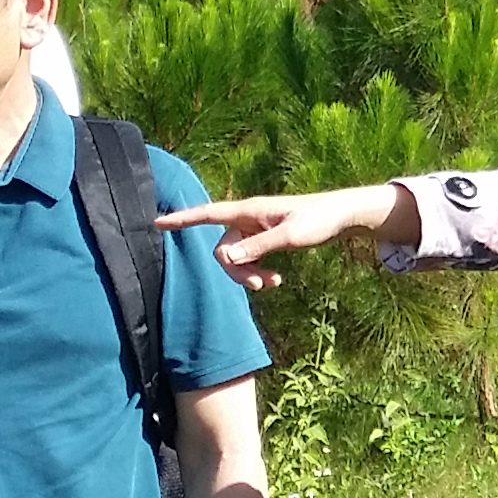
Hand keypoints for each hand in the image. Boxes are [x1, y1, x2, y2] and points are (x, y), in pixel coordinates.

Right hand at [155, 183, 419, 290]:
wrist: (341, 216)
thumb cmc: (319, 220)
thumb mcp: (291, 236)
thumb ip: (259, 246)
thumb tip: (227, 257)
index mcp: (249, 210)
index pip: (208, 213)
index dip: (182, 219)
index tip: (156, 222)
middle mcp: (247, 219)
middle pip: (223, 249)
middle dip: (237, 271)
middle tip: (264, 286)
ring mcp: (255, 230)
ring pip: (236, 258)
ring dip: (250, 275)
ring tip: (275, 283)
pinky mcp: (264, 240)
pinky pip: (249, 259)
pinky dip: (258, 272)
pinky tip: (276, 280)